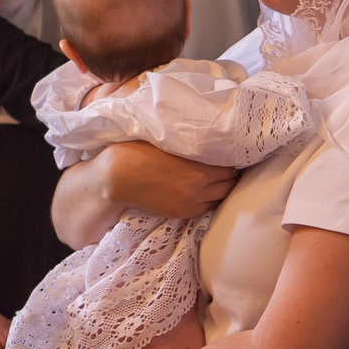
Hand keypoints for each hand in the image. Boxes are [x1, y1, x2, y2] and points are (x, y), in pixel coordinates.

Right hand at [92, 143, 237, 219]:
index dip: (232, 158)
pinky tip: (208, 189)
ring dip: (223, 187)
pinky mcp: (181, 213)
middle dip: (231, 173)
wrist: (117, 177)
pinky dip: (211, 198)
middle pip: (229, 183)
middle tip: (230, 163)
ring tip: (221, 176)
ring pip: (221, 197)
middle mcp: (198, 188)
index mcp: (198, 168)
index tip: (231, 151)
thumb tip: (210, 136)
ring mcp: (189, 203)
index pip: (230, 166)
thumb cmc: (138, 151)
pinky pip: (207, 208)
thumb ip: (191, 143)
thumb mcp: (168, 141)